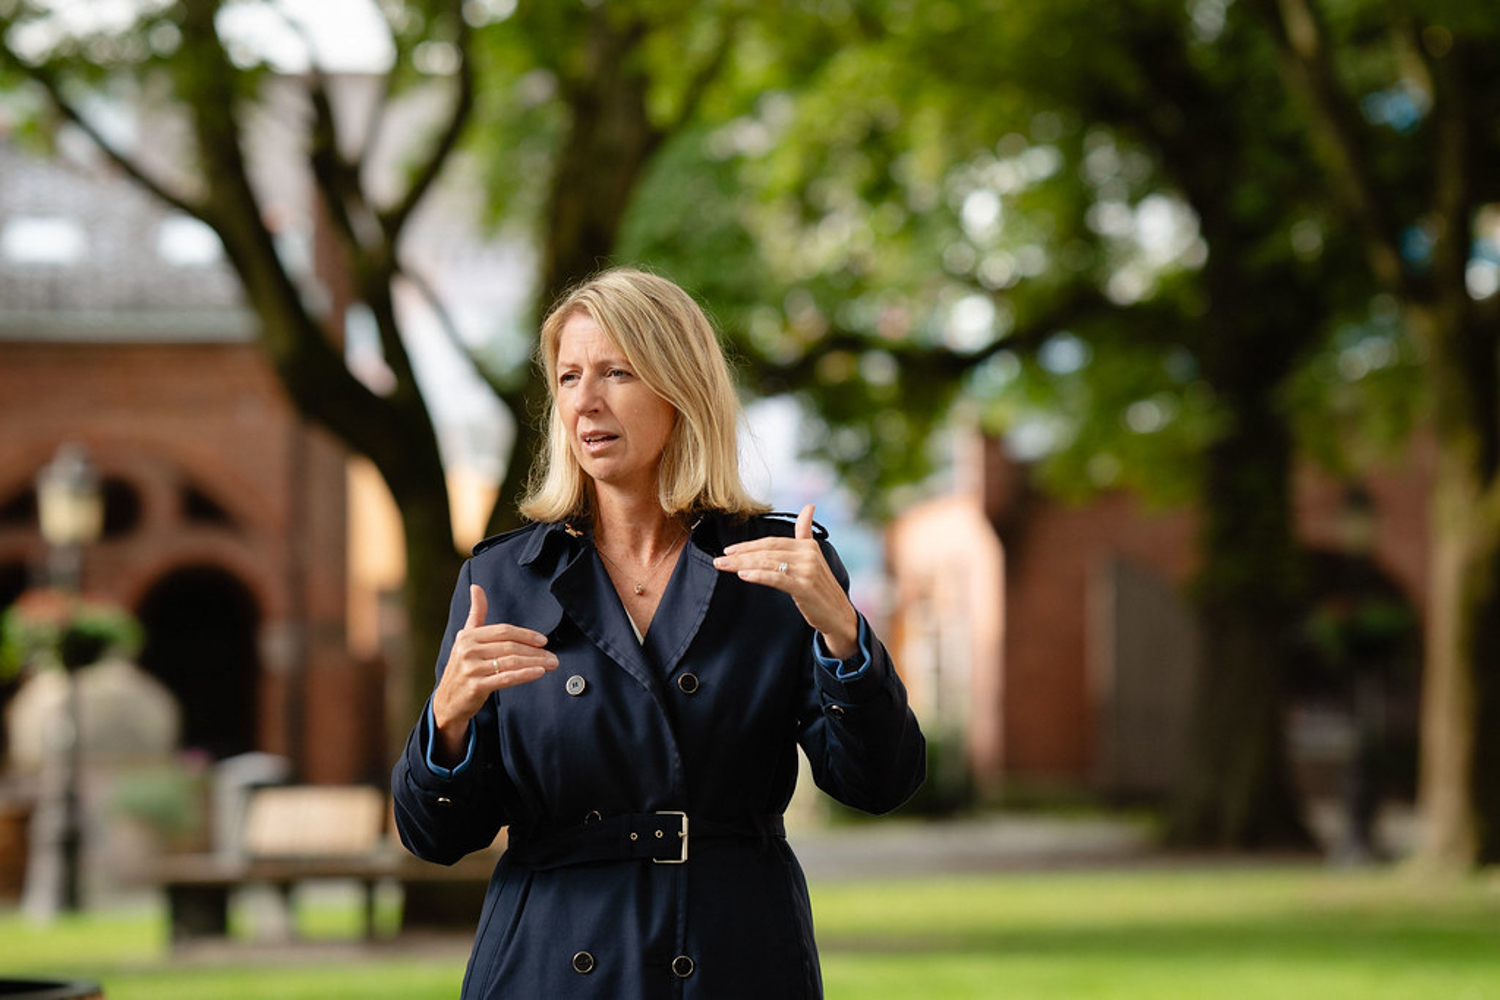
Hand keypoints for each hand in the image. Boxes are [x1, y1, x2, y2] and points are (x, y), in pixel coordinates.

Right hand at [431, 584, 556, 763]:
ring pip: (511, 662)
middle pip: (510, 646)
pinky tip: (538, 673)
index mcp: (468, 636)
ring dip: (535, 663)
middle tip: (553, 656)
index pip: (504, 631)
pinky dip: (525, 674)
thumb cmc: (462, 667)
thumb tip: (476, 587)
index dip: (526, 635)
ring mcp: (471, 668)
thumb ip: (476, 613)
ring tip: (551, 665)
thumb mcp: (466, 638)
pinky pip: (506, 678)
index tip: (543, 640)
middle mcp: (468, 650)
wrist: (447, 701)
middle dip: (535, 651)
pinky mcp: (476, 686)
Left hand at [713, 504, 859, 658]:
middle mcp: (808, 554)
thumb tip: (809, 506)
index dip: (749, 545)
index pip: (772, 542)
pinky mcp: (804, 587)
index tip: (729, 550)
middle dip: (741, 555)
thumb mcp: (813, 557)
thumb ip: (805, 533)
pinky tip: (744, 575)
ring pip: (768, 563)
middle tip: (719, 560)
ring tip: (724, 567)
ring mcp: (807, 570)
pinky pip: (777, 578)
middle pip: (767, 551)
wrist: (838, 614)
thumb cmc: (821, 587)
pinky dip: (759, 575)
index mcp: (808, 545)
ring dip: (743, 565)